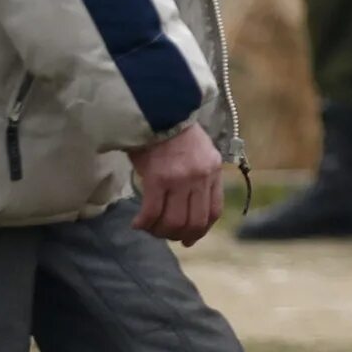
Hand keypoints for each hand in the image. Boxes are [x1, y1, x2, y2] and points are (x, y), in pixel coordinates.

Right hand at [131, 122, 224, 245]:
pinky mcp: (158, 179)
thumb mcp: (200, 152)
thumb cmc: (175, 132)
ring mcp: (180, 179)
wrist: (159, 111)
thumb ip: (201, 177)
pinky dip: (144, 223)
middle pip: (194, 222)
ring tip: (149, 228)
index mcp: (213, 170)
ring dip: (159, 231)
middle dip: (179, 235)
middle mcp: (200, 177)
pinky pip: (152, 213)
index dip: (201, 230)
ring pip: (173, 222)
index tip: (189, 239)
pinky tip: (137, 223)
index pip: (214, 211)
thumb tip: (191, 207)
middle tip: (165, 235)